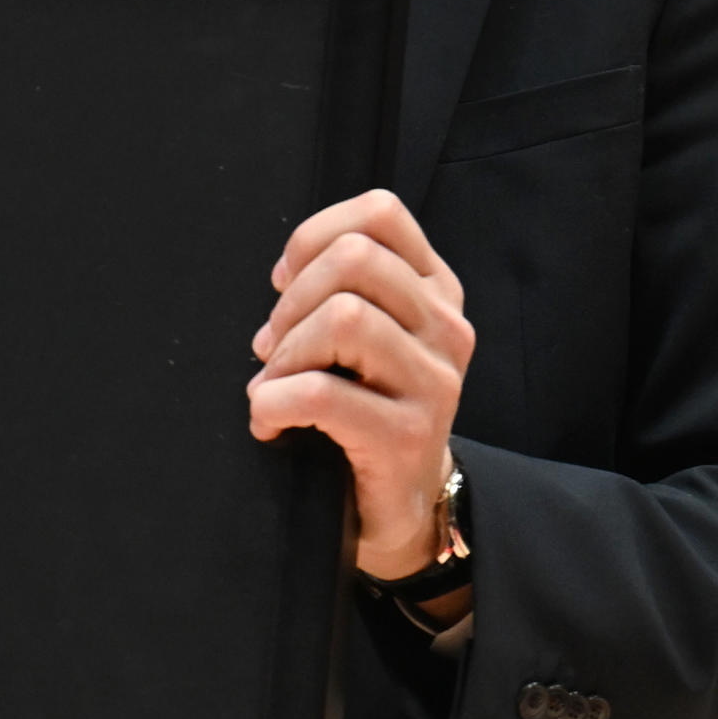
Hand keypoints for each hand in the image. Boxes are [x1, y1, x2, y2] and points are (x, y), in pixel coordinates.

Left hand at [247, 189, 473, 603]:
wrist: (400, 504)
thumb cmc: (366, 410)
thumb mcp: (363, 338)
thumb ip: (337, 291)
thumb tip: (283, 278)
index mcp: (435, 291)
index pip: (381, 214)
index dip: (314, 236)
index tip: (284, 283)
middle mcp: (446, 328)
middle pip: (355, 258)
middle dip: (293, 299)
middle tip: (274, 347)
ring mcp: (435, 382)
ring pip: (342, 318)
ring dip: (285, 353)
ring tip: (275, 385)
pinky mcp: (408, 436)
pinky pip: (320, 393)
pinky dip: (274, 403)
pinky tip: (271, 423)